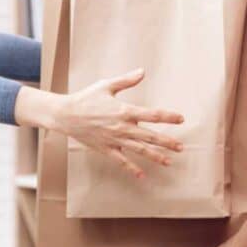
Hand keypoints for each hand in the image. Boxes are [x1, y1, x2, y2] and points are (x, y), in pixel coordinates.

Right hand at [55, 68, 183, 177]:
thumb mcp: (106, 85)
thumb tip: (143, 71)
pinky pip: (122, 161)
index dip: (168, 117)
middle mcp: (122, 127)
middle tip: (180, 147)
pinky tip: (142, 175)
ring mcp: (115, 140)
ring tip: (169, 161)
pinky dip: (132, 169)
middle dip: (167, 142)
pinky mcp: (106, 149)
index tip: (181, 119)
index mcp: (124, 110)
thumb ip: (126, 80)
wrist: (66, 115)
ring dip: (156, 156)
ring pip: (139, 150)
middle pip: (150, 136)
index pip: (152, 114)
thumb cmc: (86, 98)